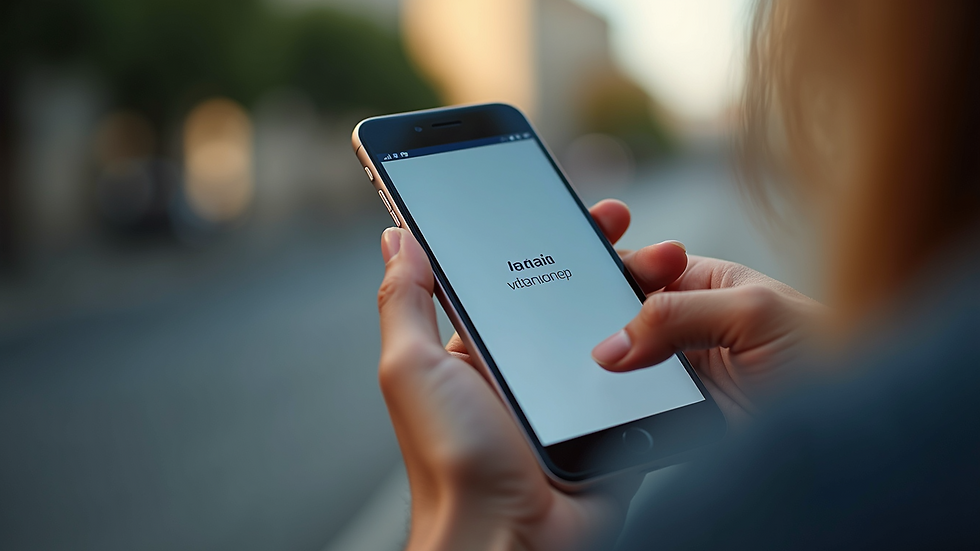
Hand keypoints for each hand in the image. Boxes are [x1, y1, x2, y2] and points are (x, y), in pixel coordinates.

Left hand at [376, 200, 681, 550]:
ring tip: (663, 260)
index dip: (539, 236)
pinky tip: (674, 314)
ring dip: (635, 293)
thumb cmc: (450, 460)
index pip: (510, 276)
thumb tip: (396, 236)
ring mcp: (566, 395)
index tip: (571, 203)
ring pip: (608, 330)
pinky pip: (635, 375)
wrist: (512, 540)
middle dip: (600, 254)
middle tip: (629, 225)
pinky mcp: (604, 421)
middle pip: (566, 295)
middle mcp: (521, 369)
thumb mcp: (412, 369)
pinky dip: (655, 348)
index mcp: (474, 351)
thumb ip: (405, 302)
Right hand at [591, 234, 824, 426]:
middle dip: (598, 321)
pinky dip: (620, 408)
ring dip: (607, 370)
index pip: (640, 267)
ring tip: (585, 369)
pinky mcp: (683, 415)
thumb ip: (678, 314)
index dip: (609, 266)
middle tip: (577, 331)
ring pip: (625, 366)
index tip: (576, 271)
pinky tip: (606, 406)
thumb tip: (611, 344)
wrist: (856, 430)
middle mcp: (688, 325)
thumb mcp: (752, 312)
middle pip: (622, 317)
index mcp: (704, 282)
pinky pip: (638, 408)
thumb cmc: (826, 350)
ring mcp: (684, 372)